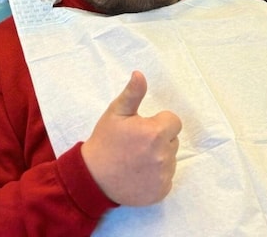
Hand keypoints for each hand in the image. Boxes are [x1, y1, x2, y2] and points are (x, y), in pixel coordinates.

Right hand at [81, 71, 180, 206]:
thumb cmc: (106, 141)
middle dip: (159, 139)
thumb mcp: (116, 112)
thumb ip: (133, 93)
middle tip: (138, 144)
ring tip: (137, 159)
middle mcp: (163, 155)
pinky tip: (140, 174)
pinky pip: (167, 178)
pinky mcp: (161, 192)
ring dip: (159, 157)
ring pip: (171, 159)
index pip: (174, 122)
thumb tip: (139, 74)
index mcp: (155, 133)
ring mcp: (163, 176)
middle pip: (173, 140)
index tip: (143, 128)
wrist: (93, 177)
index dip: (159, 122)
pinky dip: (157, 176)